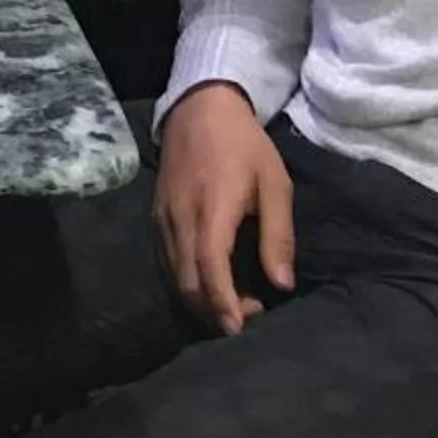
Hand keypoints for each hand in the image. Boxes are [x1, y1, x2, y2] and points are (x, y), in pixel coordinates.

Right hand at [154, 83, 295, 335]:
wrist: (199, 109)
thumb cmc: (244, 145)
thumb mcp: (274, 183)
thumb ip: (278, 235)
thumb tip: (282, 284)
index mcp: (212, 208)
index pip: (210, 268)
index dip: (223, 303)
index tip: (239, 328)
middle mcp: (180, 218)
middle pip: (188, 282)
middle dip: (215, 309)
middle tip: (249, 315)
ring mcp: (162, 219)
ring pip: (174, 277)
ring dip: (200, 299)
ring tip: (234, 302)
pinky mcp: (155, 219)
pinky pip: (165, 262)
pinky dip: (185, 283)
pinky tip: (208, 284)